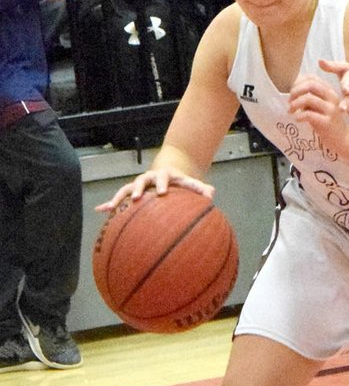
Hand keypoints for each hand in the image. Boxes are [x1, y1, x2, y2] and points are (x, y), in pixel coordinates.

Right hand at [95, 168, 214, 211]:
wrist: (167, 174)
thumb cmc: (181, 182)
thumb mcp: (191, 183)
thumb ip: (201, 188)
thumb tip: (211, 194)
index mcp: (163, 175)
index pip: (162, 177)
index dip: (161, 184)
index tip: (162, 192)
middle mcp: (148, 178)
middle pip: (140, 181)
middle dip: (138, 189)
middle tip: (136, 198)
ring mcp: (138, 185)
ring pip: (126, 189)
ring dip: (118, 197)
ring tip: (110, 207)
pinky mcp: (131, 193)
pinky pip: (118, 199)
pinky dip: (109, 204)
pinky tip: (100, 211)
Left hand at [287, 75, 348, 147]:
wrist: (341, 139)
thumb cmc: (326, 122)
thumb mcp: (319, 106)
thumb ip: (309, 98)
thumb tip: (293, 91)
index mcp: (329, 91)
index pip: (312, 78)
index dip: (298, 83)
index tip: (292, 93)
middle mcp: (332, 98)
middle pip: (311, 85)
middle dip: (296, 90)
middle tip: (289, 100)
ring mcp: (330, 110)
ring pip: (309, 98)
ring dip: (295, 103)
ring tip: (291, 110)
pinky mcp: (327, 122)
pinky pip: (309, 114)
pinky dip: (299, 115)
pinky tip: (297, 119)